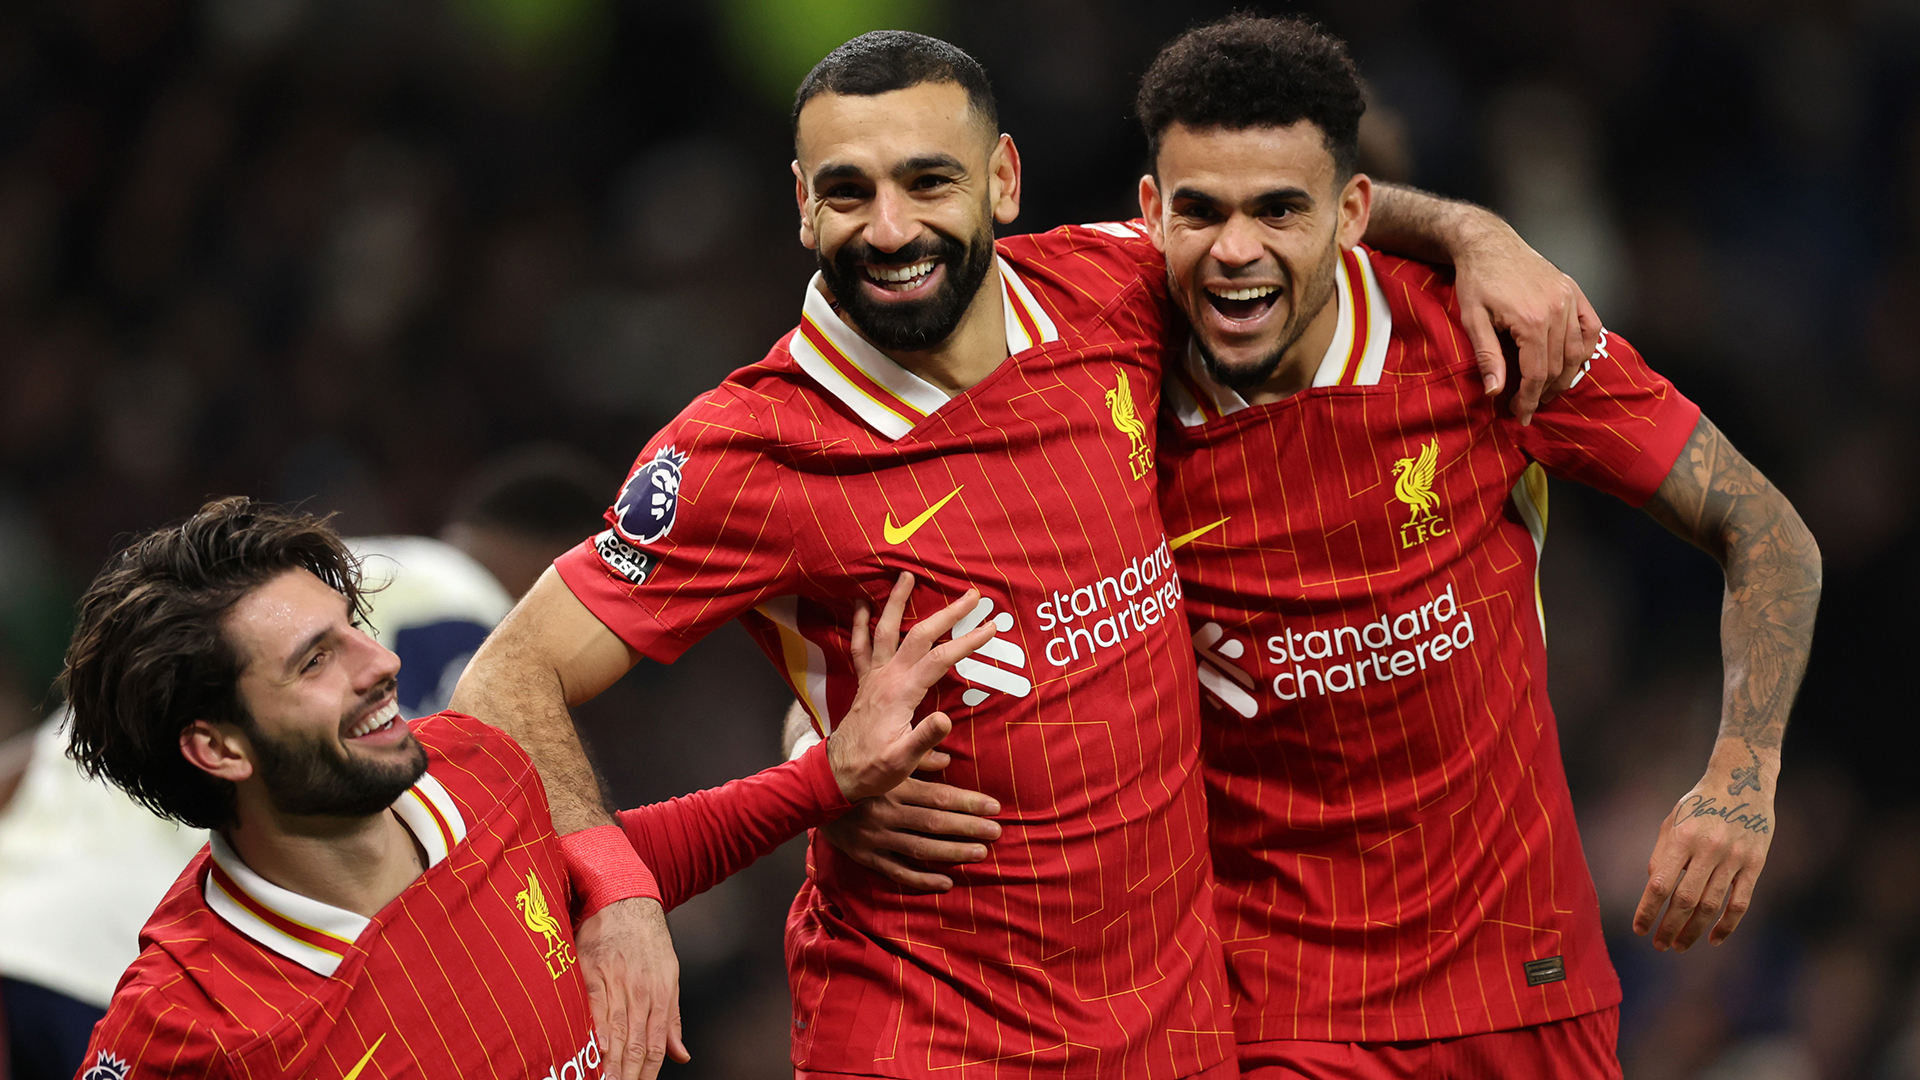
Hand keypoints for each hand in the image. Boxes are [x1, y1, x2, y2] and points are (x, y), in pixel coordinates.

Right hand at [577, 897, 690, 1078]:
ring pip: (615, 1030)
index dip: (647, 1074)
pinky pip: (594, 1006)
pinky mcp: (592, 970)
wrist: (625, 898)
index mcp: (661, 995)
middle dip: (628, 1075)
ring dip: (611, 1062)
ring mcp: (616, 981)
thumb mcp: (671, 975)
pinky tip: (596, 1051)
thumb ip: (672, 1019)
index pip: (654, 1046)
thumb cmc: (648, 940)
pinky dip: (596, 1030)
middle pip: (634, 1043)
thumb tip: (681, 1055)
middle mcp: (641, 991)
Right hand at [823, 772, 1001, 890]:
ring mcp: (876, 838)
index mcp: (892, 786)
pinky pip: (898, 872)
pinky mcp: (866, 856)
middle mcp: (886, 813)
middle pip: (934, 823)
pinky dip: (923, 879)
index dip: (968, 802)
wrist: (815, 794)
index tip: (994, 807)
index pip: (938, 797)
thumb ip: (917, 758)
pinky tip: (947, 882)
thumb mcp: (885, 759)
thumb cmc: (859, 772)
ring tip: (981, 853)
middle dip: (968, 828)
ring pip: (920, 849)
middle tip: (997, 832)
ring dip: (953, 852)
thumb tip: (949, 758)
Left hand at [827, 572, 997, 801]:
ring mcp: (873, 676)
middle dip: (948, 613)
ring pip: (885, 629)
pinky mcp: (864, 681)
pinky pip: (859, 645)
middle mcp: (886, 677)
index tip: (990, 627)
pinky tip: (861, 604)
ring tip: (907, 575)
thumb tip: (946, 719)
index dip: (967, 641)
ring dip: (897, 601)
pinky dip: (860, 622)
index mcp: (902, 693)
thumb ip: (924, 740)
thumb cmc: (874, 769)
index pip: (941, 659)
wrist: (838, 774)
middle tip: (971, 594)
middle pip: (920, 634)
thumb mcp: (903, 761)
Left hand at [1453, 222, 1600, 424]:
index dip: (1529, 399)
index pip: (1537, 373)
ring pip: (1577, 351)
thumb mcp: (1472, 320)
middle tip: (1529, 407)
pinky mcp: (1574, 290)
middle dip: (1544, 393)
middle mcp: (1557, 310)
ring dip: (1565, 377)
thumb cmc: (1476, 280)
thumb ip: (1487, 357)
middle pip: (1558, 366)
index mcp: (1531, 320)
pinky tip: (1574, 362)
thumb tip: (1494, 391)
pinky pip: (1591, 326)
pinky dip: (1586, 348)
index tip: (1520, 415)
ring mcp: (1569, 298)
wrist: (1488, 243)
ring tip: (1548, 392)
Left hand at [1632, 774, 1773, 951]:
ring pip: (1712, 905)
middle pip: (1686, 900)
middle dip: (1669, 927)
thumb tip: (1653, 889)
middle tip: (1659, 945)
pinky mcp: (1755, 864)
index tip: (1639, 929)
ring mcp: (1735, 858)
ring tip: (1679, 946)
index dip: (1648, 910)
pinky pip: (1740, 902)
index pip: (1660, 883)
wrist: (1742, 781)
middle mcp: (1709, 849)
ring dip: (1694, 930)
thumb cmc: (1699, 803)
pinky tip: (1714, 939)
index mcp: (1683, 837)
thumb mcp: (1673, 820)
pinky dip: (1728, 925)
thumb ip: (1662, 854)